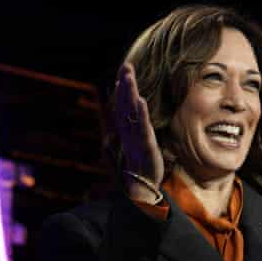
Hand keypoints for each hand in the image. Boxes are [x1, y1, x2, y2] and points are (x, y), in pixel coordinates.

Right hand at [114, 63, 164, 202]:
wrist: (141, 195)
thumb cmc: (136, 175)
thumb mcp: (132, 154)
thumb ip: (125, 140)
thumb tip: (116, 132)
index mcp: (126, 135)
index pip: (123, 109)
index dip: (122, 91)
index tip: (123, 74)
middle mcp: (128, 135)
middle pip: (125, 106)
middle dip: (125, 85)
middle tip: (125, 66)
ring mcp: (136, 141)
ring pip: (131, 114)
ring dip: (129, 94)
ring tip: (128, 77)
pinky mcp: (146, 149)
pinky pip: (143, 130)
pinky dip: (140, 116)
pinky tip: (140, 102)